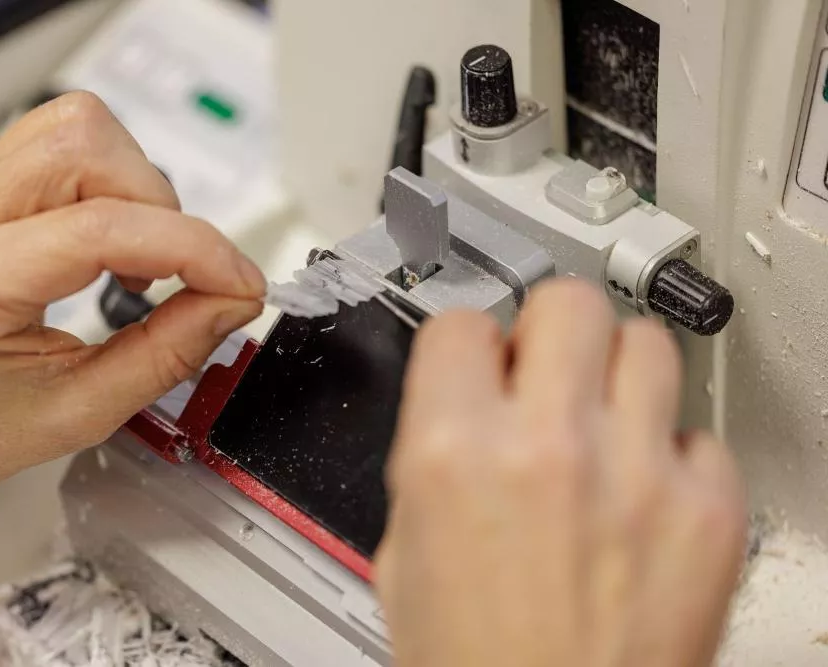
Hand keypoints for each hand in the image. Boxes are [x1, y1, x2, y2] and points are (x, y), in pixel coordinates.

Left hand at [0, 92, 264, 555]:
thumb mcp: (87, 410)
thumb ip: (170, 352)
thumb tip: (235, 300)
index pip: (101, 228)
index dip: (193, 249)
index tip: (241, 285)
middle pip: (87, 147)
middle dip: (160, 207)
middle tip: (177, 274)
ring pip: (80, 126)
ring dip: (138, 185)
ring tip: (138, 256)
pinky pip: (68, 137)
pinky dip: (116, 177)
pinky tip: (114, 236)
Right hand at [376, 280, 746, 666]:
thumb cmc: (476, 665)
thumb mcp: (405, 553)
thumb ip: (431, 459)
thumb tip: (461, 409)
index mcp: (452, 453)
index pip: (461, 324)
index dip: (466, 344)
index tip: (478, 360)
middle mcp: (548, 447)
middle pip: (566, 304)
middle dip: (548, 330)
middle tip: (546, 367)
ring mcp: (637, 473)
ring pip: (646, 344)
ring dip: (615, 372)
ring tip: (602, 419)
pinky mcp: (709, 513)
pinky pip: (699, 436)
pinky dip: (671, 453)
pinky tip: (644, 490)